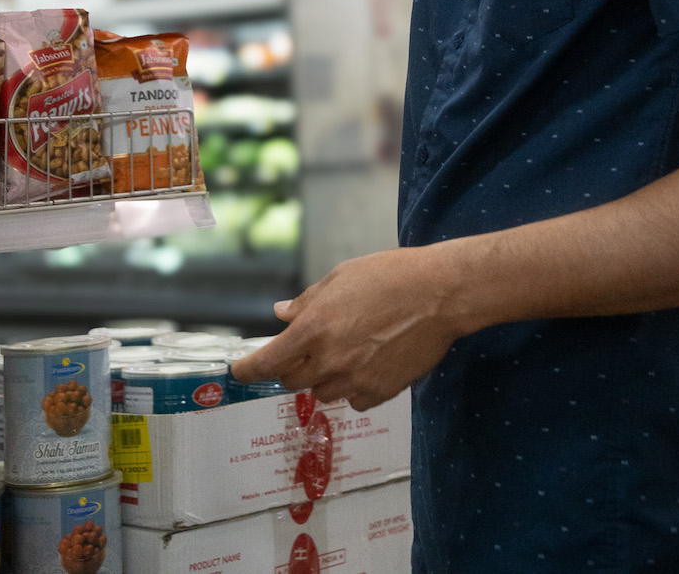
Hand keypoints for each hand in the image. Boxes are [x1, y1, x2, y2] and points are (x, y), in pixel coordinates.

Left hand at [230, 246, 463, 411]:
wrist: (439, 295)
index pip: (268, 363)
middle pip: (292, 381)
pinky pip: (353, 400)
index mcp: (315, 329)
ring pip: (322, 393)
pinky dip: (352, 387)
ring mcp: (355, 381)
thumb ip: (307, 302)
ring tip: (346, 350)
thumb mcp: (341, 278)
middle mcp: (330, 360)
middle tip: (307, 347)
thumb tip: (281, 314)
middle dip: (291, 367)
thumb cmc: (389, 276)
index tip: (239, 371)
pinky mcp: (379, 394)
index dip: (248, 370)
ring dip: (323, 377)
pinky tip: (367, 363)